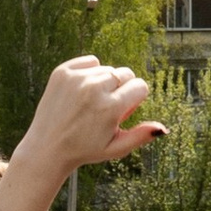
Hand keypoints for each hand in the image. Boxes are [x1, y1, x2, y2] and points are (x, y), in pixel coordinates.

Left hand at [0, 58, 165, 210]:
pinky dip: (90, 72)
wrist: (46, 148)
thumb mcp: (116, 148)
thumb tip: (164, 128)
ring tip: (90, 103)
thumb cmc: (85, 150)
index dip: (134, 100)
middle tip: (106, 109)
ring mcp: (77, 79)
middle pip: (126, 74)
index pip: (140, 86)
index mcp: (110, 108)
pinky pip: (91, 61)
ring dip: (104, 83)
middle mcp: (94, 89)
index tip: (122, 112)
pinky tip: (81, 91)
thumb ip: (141, 136)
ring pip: (108, 69)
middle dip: (122, 89)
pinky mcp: (62, 72)